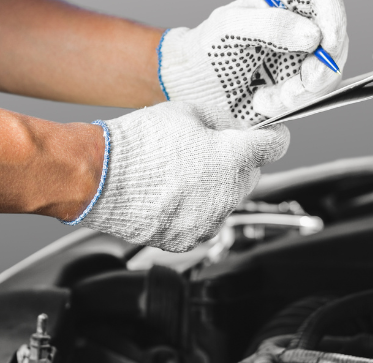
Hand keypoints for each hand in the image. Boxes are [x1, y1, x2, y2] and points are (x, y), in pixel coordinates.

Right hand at [66, 102, 289, 252]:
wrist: (98, 179)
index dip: (273, 137)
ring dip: (215, 188)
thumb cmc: (137, 144)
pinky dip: (194, 210)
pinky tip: (170, 194)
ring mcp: (209, 221)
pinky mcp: (187, 239)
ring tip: (180, 173)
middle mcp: (228, 194)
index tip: (270, 136)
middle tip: (207, 150)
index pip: (274, 146)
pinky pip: (203, 222)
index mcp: (233, 157)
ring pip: (227, 201)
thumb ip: (219, 123)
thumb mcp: (185, 112)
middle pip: (250, 176)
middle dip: (237, 162)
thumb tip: (232, 128)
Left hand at [158, 0, 347, 124]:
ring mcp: (299, 61)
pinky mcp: (296, 89)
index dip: (335, 22)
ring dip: (301, 92)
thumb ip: (270, 25)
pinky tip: (263, 102)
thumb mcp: (230, 27)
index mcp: (285, 6)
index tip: (329, 44)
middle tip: (304, 81)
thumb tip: (312, 34)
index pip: (325, 5)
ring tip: (266, 97)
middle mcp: (298, 31)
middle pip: (336, 44)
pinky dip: (289, 105)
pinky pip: (310, 99)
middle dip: (321, 69)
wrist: (191, 88)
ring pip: (327, 76)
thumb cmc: (205, 49)